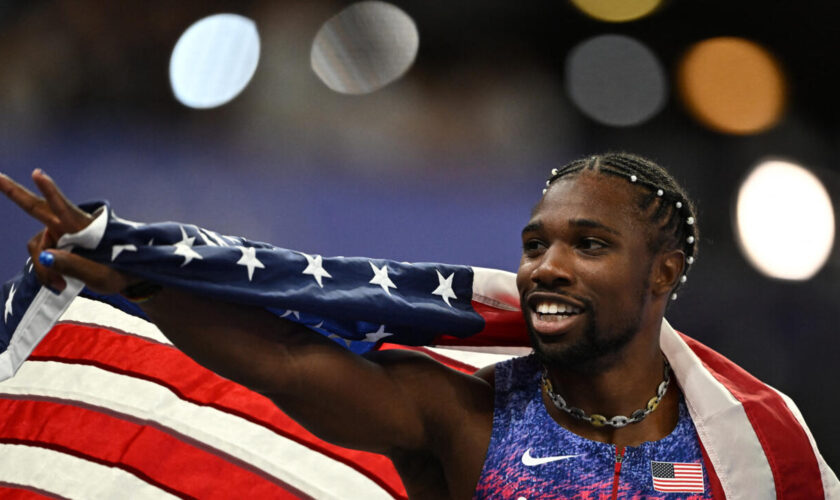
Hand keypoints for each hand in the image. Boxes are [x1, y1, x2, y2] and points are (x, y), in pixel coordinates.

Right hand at [0, 169, 133, 293]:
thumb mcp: (101, 275)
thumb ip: (73, 265)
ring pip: (37, 246)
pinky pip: (41, 256)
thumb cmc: (119, 272)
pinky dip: (45, 271)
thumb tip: (45, 257)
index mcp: (85, 228)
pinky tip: (58, 284)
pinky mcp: (59, 245)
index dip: (50, 191)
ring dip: (43, 267)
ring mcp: (63, 234)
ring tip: (60, 285)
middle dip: (15, 192)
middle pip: (37, 208)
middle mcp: (70, 226)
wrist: (127, 277)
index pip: (64, 208)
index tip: (38, 174)